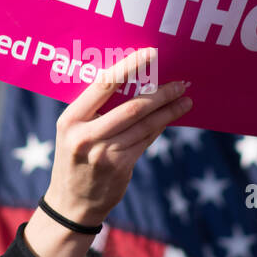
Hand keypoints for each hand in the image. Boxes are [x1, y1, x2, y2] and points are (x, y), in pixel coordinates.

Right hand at [25, 47, 190, 256]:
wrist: (71, 203)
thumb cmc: (75, 158)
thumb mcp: (74, 132)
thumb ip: (96, 111)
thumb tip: (137, 82)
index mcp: (71, 118)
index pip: (104, 84)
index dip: (130, 66)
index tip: (152, 54)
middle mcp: (86, 135)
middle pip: (132, 107)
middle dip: (161, 93)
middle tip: (180, 83)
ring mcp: (104, 153)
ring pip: (144, 124)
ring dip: (168, 111)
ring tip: (185, 100)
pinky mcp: (120, 167)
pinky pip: (146, 140)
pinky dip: (160, 127)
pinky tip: (171, 118)